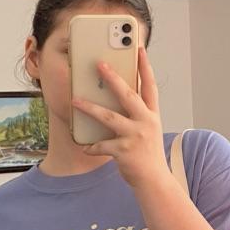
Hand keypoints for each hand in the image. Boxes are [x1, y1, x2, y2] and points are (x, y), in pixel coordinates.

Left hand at [71, 46, 169, 189]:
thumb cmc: (147, 153)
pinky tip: (84, 146)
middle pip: (127, 95)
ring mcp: (135, 136)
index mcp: (152, 114)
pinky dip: (91, 146)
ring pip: (109, 117)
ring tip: (75, 100)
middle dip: (112, 78)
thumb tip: (117, 95)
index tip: (139, 48)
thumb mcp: (148, 129)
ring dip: (90, 108)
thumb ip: (136, 113)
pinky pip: (102, 145)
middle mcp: (146, 122)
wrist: (155, 181)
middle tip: (99, 64)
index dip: (145, 66)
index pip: (149, 85)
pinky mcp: (125, 151)